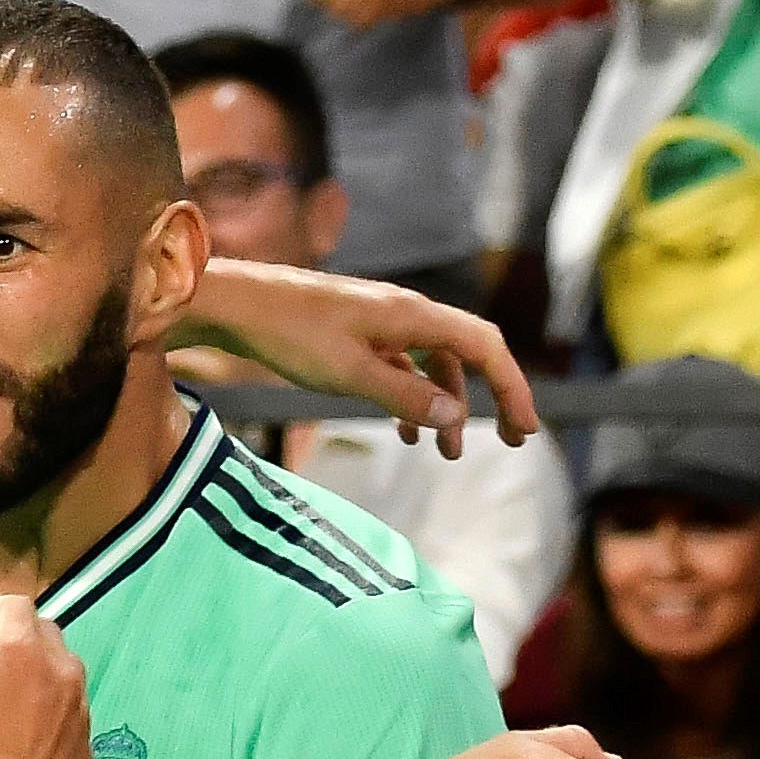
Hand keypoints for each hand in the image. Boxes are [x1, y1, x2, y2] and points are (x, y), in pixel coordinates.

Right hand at [0, 594, 90, 758]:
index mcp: (25, 646)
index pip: (15, 603)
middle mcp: (64, 668)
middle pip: (43, 634)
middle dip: (15, 643)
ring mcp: (82, 709)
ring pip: (60, 674)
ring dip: (35, 679)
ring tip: (2, 713)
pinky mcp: (87, 746)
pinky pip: (68, 714)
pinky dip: (48, 717)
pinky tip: (21, 746)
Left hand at [178, 259, 543, 456]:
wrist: (233, 306)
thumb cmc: (287, 333)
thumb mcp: (349, 373)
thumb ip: (403, 397)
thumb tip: (456, 417)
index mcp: (412, 315)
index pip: (485, 347)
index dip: (512, 387)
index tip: (525, 430)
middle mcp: (404, 313)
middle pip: (467, 354)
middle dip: (491, 397)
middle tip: (510, 440)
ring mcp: (379, 323)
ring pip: (431, 365)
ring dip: (444, 406)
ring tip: (444, 452)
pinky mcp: (355, 335)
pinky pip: (400, 367)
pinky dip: (410, 398)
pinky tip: (403, 433)